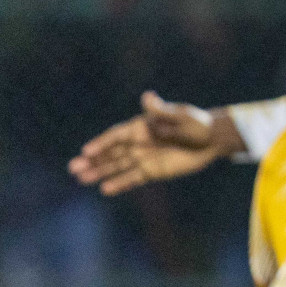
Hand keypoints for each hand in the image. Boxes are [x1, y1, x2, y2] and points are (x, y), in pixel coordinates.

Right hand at [68, 91, 234, 194]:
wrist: (212, 140)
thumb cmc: (197, 124)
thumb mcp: (180, 116)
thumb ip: (162, 111)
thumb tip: (147, 97)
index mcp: (141, 126)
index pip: (116, 136)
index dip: (102, 143)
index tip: (87, 151)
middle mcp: (137, 142)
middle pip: (111, 152)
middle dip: (93, 160)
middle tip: (73, 168)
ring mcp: (143, 157)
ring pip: (117, 166)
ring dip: (100, 172)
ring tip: (81, 178)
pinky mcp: (152, 171)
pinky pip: (133, 178)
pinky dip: (120, 183)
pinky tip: (105, 189)